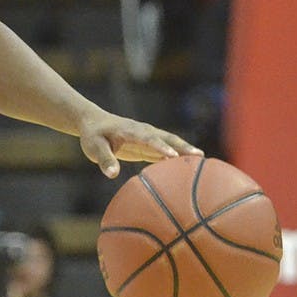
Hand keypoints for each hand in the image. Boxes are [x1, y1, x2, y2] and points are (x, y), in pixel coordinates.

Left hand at [79, 109, 202, 177]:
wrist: (94, 122)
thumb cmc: (93, 135)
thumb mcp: (93, 147)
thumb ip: (104, 159)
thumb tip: (112, 174)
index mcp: (129, 131)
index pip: (146, 138)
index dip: (159, 146)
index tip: (172, 155)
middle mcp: (142, 132)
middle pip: (165, 138)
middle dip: (181, 146)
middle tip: (199, 156)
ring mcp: (147, 137)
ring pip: (169, 142)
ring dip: (184, 150)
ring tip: (203, 160)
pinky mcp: (148, 145)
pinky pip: (165, 150)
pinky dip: (178, 156)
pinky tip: (190, 167)